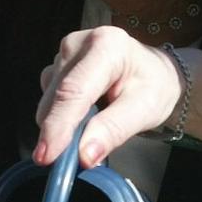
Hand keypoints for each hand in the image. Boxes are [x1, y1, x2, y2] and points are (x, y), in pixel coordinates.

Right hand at [32, 26, 179, 166]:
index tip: (48, 156)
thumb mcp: (145, 110)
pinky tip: (85, 115)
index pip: (74, 90)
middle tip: (77, 158)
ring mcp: (64, 53)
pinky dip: (62, 117)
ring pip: (48, 101)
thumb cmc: (153, 86)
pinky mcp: (56, 65)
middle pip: (56, 97)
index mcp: (107, 46)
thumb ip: (114, 130)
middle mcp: (79, 43)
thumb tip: (84, 154)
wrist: (152, 72)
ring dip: (62, 124)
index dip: (58, 125)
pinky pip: (49, 100)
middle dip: (59, 133)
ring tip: (94, 124)